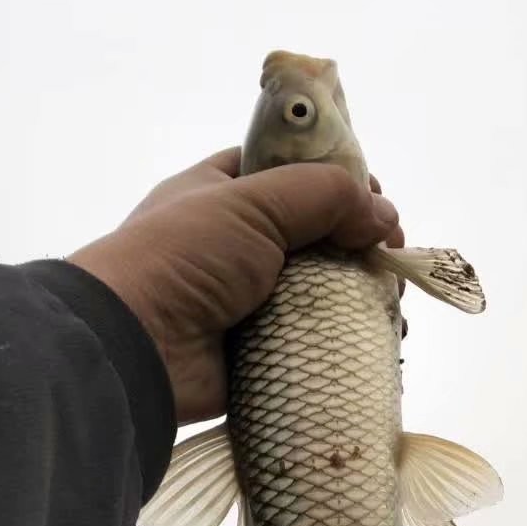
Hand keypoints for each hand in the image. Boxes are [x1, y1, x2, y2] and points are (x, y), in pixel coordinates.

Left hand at [68, 147, 404, 424]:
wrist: (134, 346)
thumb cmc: (183, 255)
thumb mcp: (252, 202)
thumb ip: (324, 196)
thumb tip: (384, 216)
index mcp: (219, 193)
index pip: (286, 172)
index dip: (335, 178)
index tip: (377, 195)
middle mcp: (232, 244)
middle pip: (313, 236)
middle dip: (358, 244)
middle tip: (392, 257)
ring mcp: (244, 302)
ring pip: (318, 293)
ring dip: (360, 298)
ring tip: (392, 307)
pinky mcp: (256, 353)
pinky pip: (310, 343)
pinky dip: (344, 343)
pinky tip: (380, 343)